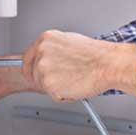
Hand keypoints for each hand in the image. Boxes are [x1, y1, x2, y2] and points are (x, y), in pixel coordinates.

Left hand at [21, 30, 135, 102]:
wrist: (107, 64)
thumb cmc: (96, 55)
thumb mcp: (70, 42)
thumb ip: (54, 49)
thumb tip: (49, 58)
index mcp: (46, 39)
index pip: (27, 57)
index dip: (31, 68)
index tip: (32, 74)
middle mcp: (41, 52)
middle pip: (34, 73)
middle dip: (48, 78)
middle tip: (67, 77)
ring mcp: (43, 69)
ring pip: (44, 85)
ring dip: (58, 87)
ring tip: (75, 79)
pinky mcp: (49, 85)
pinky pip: (54, 95)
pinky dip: (65, 95)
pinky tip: (76, 85)